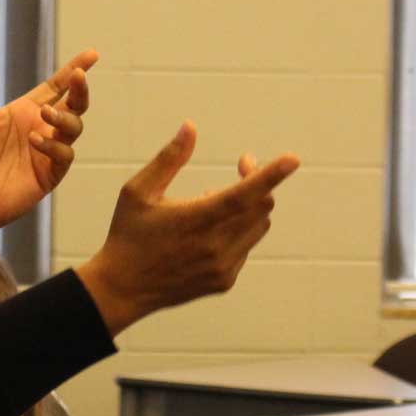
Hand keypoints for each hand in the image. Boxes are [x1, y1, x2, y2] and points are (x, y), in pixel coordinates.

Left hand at [0, 49, 96, 251]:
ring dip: (63, 117)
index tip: (92, 55)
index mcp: (25, 111)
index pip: (56, 87)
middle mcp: (42, 128)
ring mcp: (48, 151)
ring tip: (44, 115)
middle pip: (74, 104)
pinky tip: (35, 141)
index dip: (74, 70)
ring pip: (74, 127)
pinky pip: (64, 154)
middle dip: (80, 89)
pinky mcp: (50, 173)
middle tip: (78, 78)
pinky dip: (54, 146)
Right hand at [75, 122, 300, 336]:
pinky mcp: (224, 281)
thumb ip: (169, 158)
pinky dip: (238, 230)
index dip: (270, 175)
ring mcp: (223, 267)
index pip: (244, 194)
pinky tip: (209, 229)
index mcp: (196, 220)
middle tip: (244, 164)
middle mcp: (215, 246)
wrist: (123, 289)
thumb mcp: (139, 191)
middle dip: (258, 181)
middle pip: (261, 207)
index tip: (293, 159)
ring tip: (213, 201)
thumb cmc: (128, 234)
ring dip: (249, 206)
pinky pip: (246, 247)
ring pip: (258, 226)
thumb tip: (191, 127)